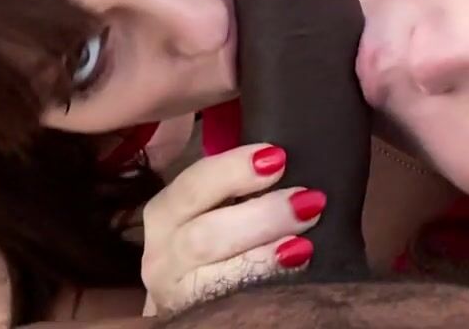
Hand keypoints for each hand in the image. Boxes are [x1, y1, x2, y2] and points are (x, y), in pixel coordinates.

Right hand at [139, 144, 323, 315]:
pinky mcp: (190, 316)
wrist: (193, 299)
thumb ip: (232, 189)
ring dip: (264, 253)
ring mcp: (174, 291)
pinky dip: (263, 282)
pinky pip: (227, 300)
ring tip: (304, 242)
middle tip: (308, 200)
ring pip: (215, 272)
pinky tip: (294, 267)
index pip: (192, 185)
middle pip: (203, 232)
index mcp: (165, 214)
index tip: (277, 156)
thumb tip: (279, 159)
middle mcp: (161, 253)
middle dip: (260, 214)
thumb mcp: (209, 212)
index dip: (233, 169)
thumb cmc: (212, 244)